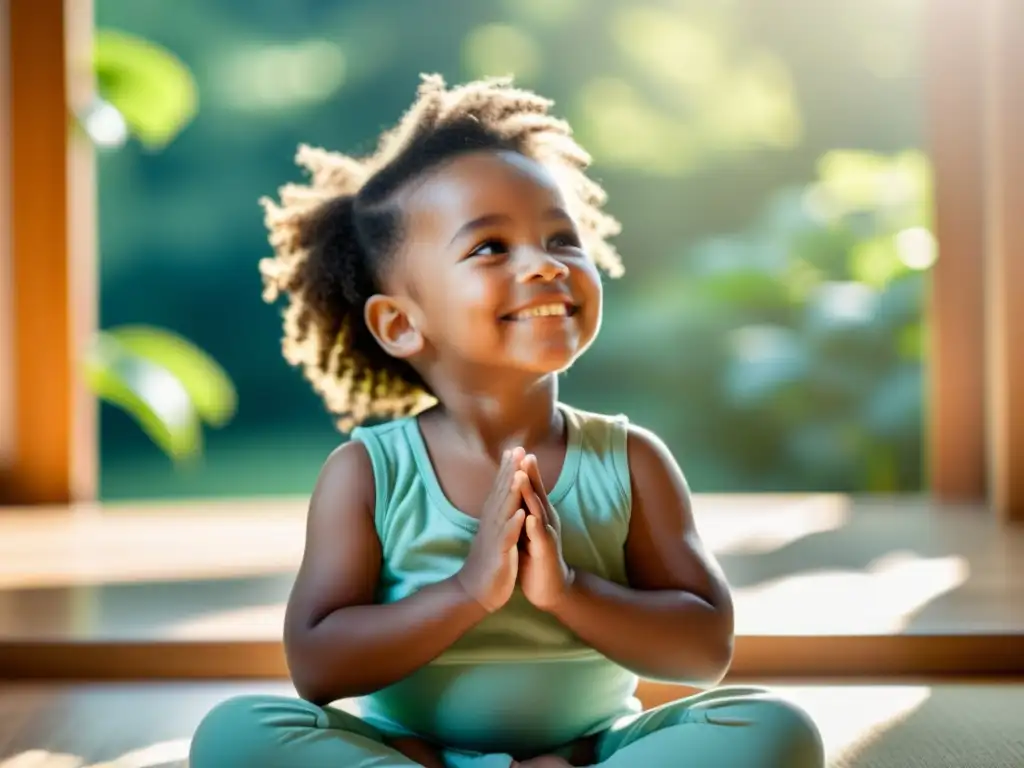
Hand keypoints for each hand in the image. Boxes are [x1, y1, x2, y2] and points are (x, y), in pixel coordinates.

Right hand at [456, 447, 527, 612]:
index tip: (515, 448)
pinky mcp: (499, 554)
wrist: (475, 591)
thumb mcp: (494, 532)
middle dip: (510, 471)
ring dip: (512, 492)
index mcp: (492, 518)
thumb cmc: (488, 560)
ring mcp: (495, 538)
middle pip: (502, 493)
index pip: (500, 488)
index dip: (507, 468)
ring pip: (504, 511)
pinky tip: (521, 513)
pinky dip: (514, 525)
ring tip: (520, 473)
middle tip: (517, 449)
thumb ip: (497, 513)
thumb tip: (501, 496)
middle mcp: (492, 523)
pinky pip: (507, 538)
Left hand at [517, 453, 572, 611]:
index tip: (514, 450)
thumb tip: (514, 489)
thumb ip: (523, 509)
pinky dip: (535, 526)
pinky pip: (540, 537)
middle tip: (524, 453)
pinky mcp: (546, 552)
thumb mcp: (527, 528)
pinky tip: (530, 516)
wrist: (550, 588)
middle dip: (530, 474)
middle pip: (538, 493)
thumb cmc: (536, 556)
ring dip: (532, 494)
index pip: (531, 488)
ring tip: (523, 476)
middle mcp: (546, 520)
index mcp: (539, 514)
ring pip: (539, 510)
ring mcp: (547, 535)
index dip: (523, 470)